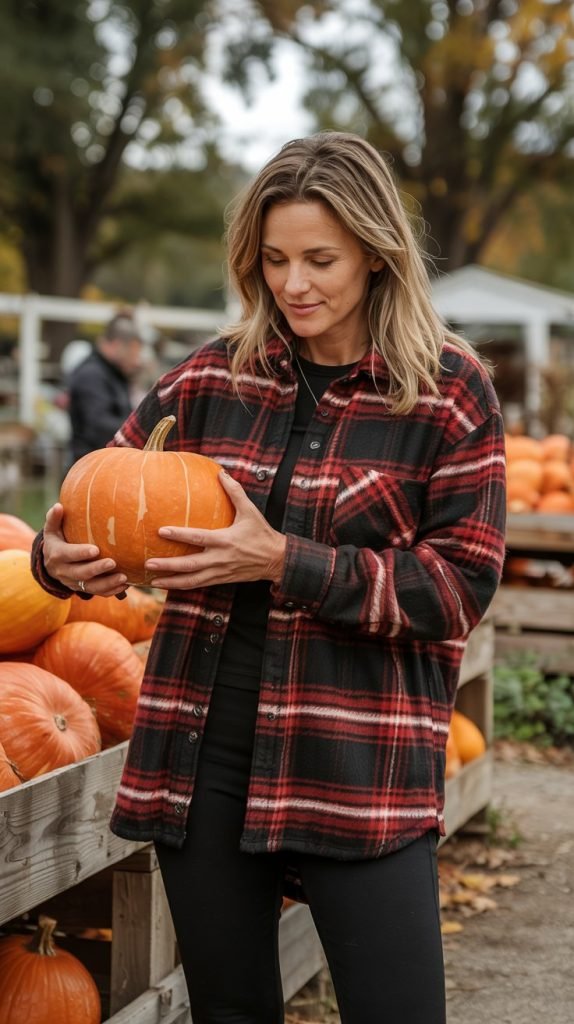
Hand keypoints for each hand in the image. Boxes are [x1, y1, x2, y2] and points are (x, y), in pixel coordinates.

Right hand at [42, 503, 128, 596]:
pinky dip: (111, 591)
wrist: (50, 566)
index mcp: (57, 555)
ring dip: (108, 584)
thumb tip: (58, 506)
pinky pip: (97, 593)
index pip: (68, 555)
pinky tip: (125, 586)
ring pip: (91, 587)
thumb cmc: (56, 542)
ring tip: (124, 578)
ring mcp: (74, 583)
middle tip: (113, 563)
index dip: (81, 553)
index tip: (96, 549)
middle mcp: (64, 571)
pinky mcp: (83, 589)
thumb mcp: (51, 531)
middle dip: (97, 569)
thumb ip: (54, 519)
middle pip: (81, 573)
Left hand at [146, 471, 286, 589]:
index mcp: (225, 540)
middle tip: (149, 562)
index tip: (161, 531)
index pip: (198, 538)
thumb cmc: (262, 534)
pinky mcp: (221, 579)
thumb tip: (221, 472)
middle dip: (168, 565)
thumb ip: (235, 492)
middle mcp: (220, 558)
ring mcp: (220, 572)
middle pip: (189, 565)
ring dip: (171, 582)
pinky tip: (169, 585)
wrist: (276, 560)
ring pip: (192, 581)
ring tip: (153, 580)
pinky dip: (182, 586)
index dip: (179, 535)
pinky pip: (198, 585)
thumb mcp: (250, 511)